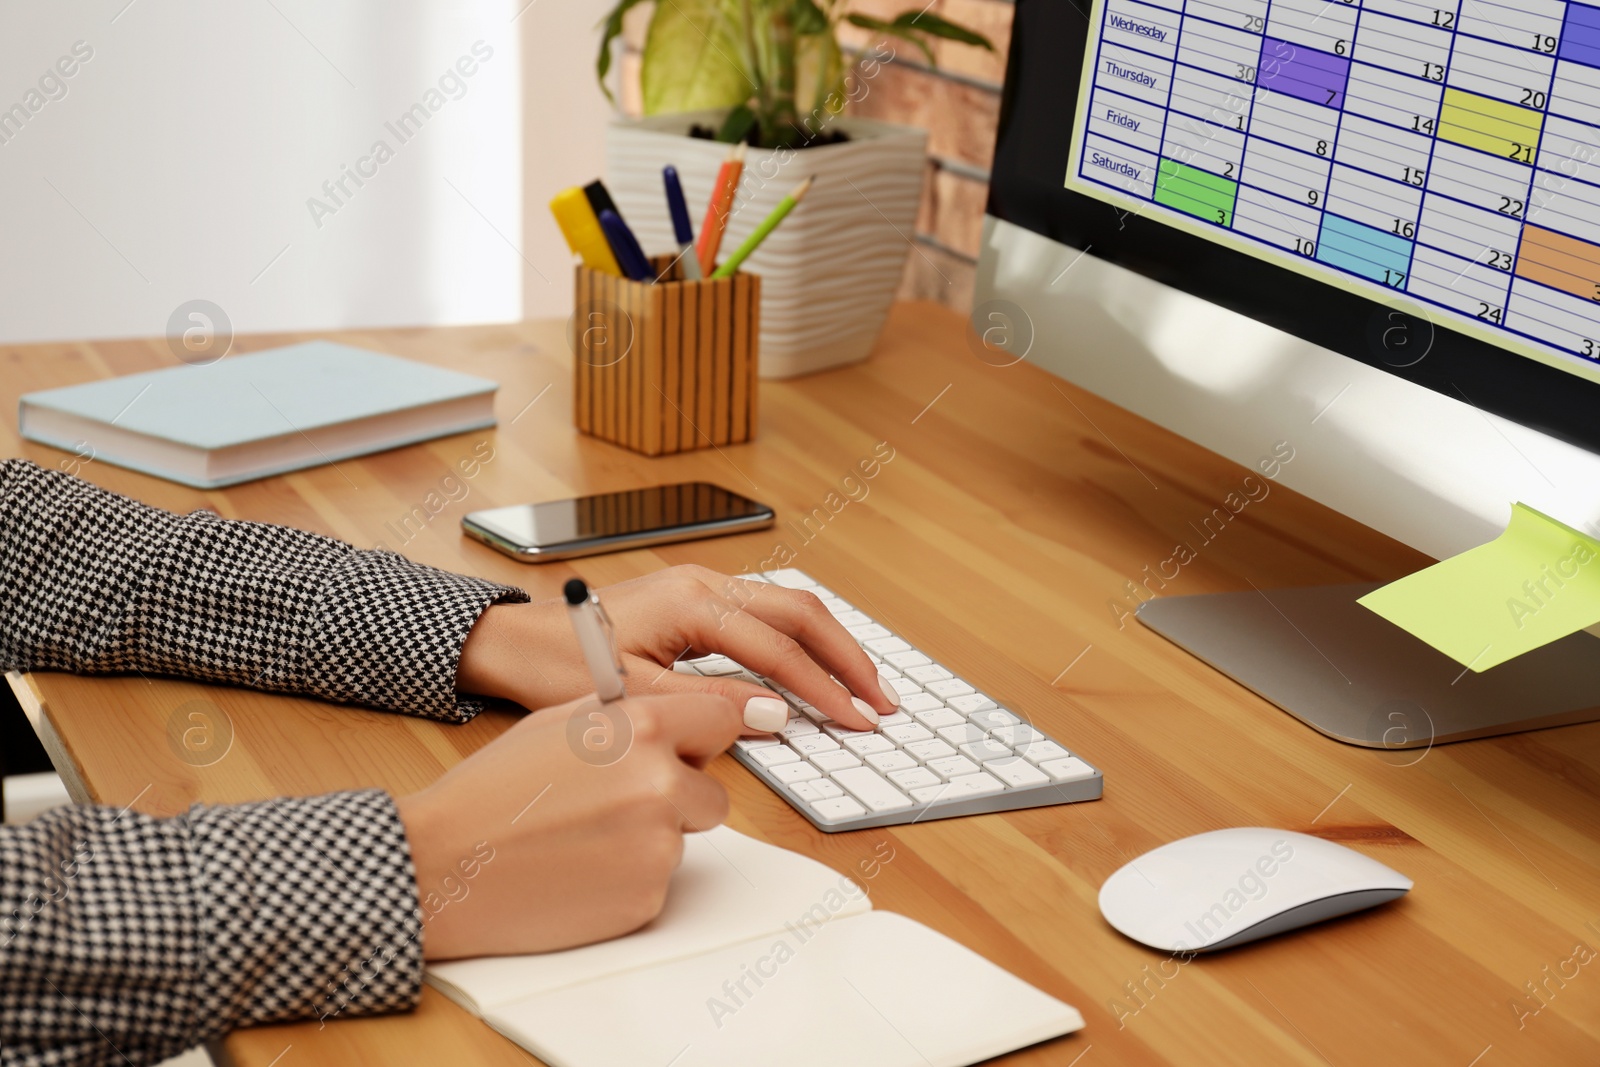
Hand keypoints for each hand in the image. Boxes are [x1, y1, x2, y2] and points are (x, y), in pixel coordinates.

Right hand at [395, 691, 738, 959]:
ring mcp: (658, 847)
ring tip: (584, 837)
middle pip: (714, 794)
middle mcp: (661, 785)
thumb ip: (626, 717)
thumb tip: (674, 717)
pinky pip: (657, 881)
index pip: (722, 722)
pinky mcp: (646, 899)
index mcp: (643, 729)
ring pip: (684, 841)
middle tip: (621, 803)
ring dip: (650, 839)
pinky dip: (628, 879)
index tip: (691, 750)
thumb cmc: (492, 791)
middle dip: (680, 798)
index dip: (703, 738)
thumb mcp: (558, 723)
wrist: (445, 863)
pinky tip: (579, 869)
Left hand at [455, 565, 898, 730]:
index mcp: (690, 603)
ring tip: (865, 685)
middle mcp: (704, 582)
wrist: (514, 641)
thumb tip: (776, 713)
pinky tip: (818, 664)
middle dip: (847, 657)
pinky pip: (767, 610)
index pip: (777, 648)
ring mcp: (703, 584)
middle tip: (882, 702)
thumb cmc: (557, 666)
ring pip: (789, 605)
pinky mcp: (698, 597)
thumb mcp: (630, 697)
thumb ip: (705, 705)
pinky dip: (802, 638)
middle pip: (799, 611)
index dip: (823, 688)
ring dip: (831, 644)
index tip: (857, 720)